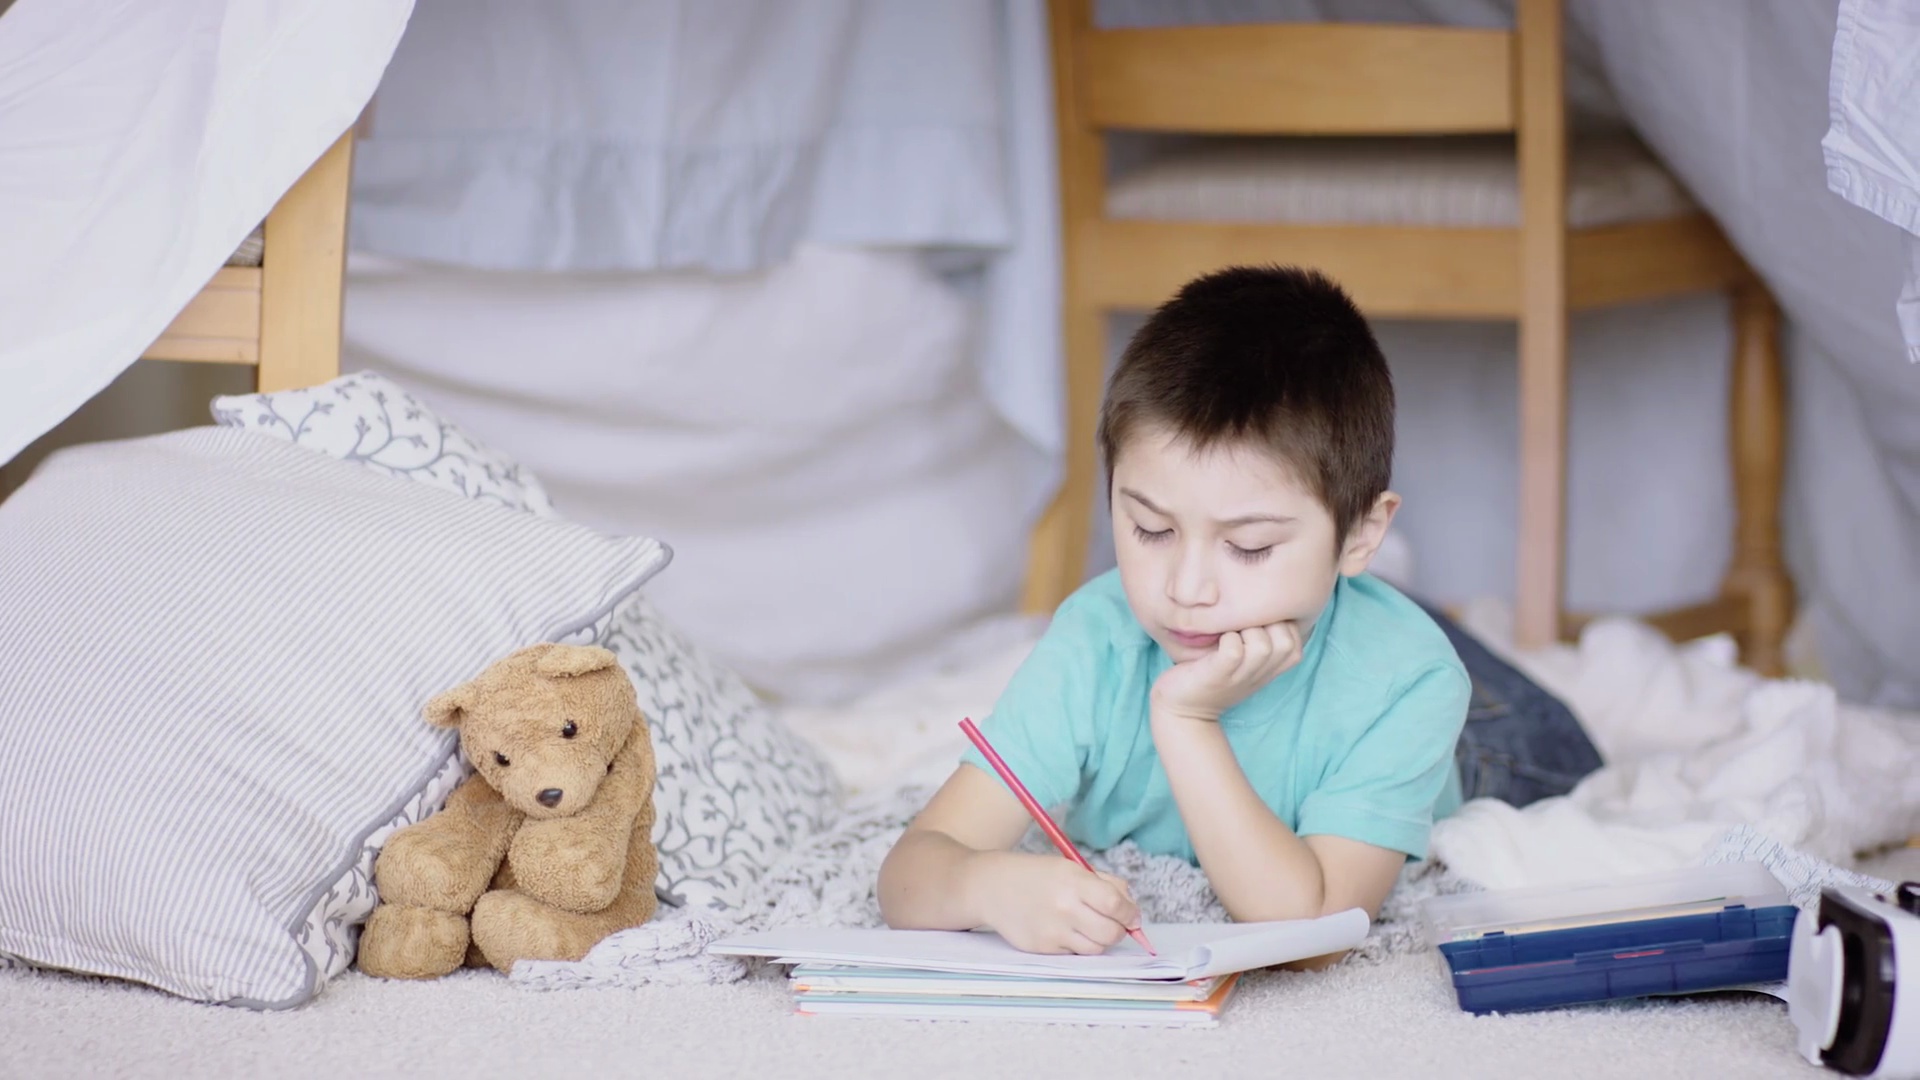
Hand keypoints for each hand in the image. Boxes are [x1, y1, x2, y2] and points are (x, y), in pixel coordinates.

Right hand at [968, 853, 1142, 955]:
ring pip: (1096, 948)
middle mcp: (1064, 908)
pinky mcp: (1042, 948)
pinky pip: (1074, 954)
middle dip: (1120, 930)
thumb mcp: (1070, 867)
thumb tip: (1132, 911)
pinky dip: (1077, 944)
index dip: (1131, 913)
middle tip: (1115, 924)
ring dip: (1100, 939)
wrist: (992, 888)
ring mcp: (1052, 931)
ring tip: (1089, 925)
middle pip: (1111, 933)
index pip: (1116, 905)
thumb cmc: (1037, 876)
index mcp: (1073, 881)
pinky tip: (1064, 930)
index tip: (1132, 916)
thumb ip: (1105, 885)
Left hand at [1151, 622, 1303, 722]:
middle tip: (1239, 625)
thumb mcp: (1245, 656)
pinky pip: (1234, 649)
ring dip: (1244, 631)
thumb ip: (1261, 634)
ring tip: (1227, 633)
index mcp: (1273, 667)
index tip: (1253, 620)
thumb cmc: (1213, 672)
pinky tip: (1215, 642)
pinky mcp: (1219, 675)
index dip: (1277, 619)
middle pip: (1286, 639)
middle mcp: (1262, 673)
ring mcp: (1242, 676)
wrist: (1183, 709)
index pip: (1296, 635)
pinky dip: (1226, 639)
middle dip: (1264, 624)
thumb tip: (1266, 592)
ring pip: (1263, 644)